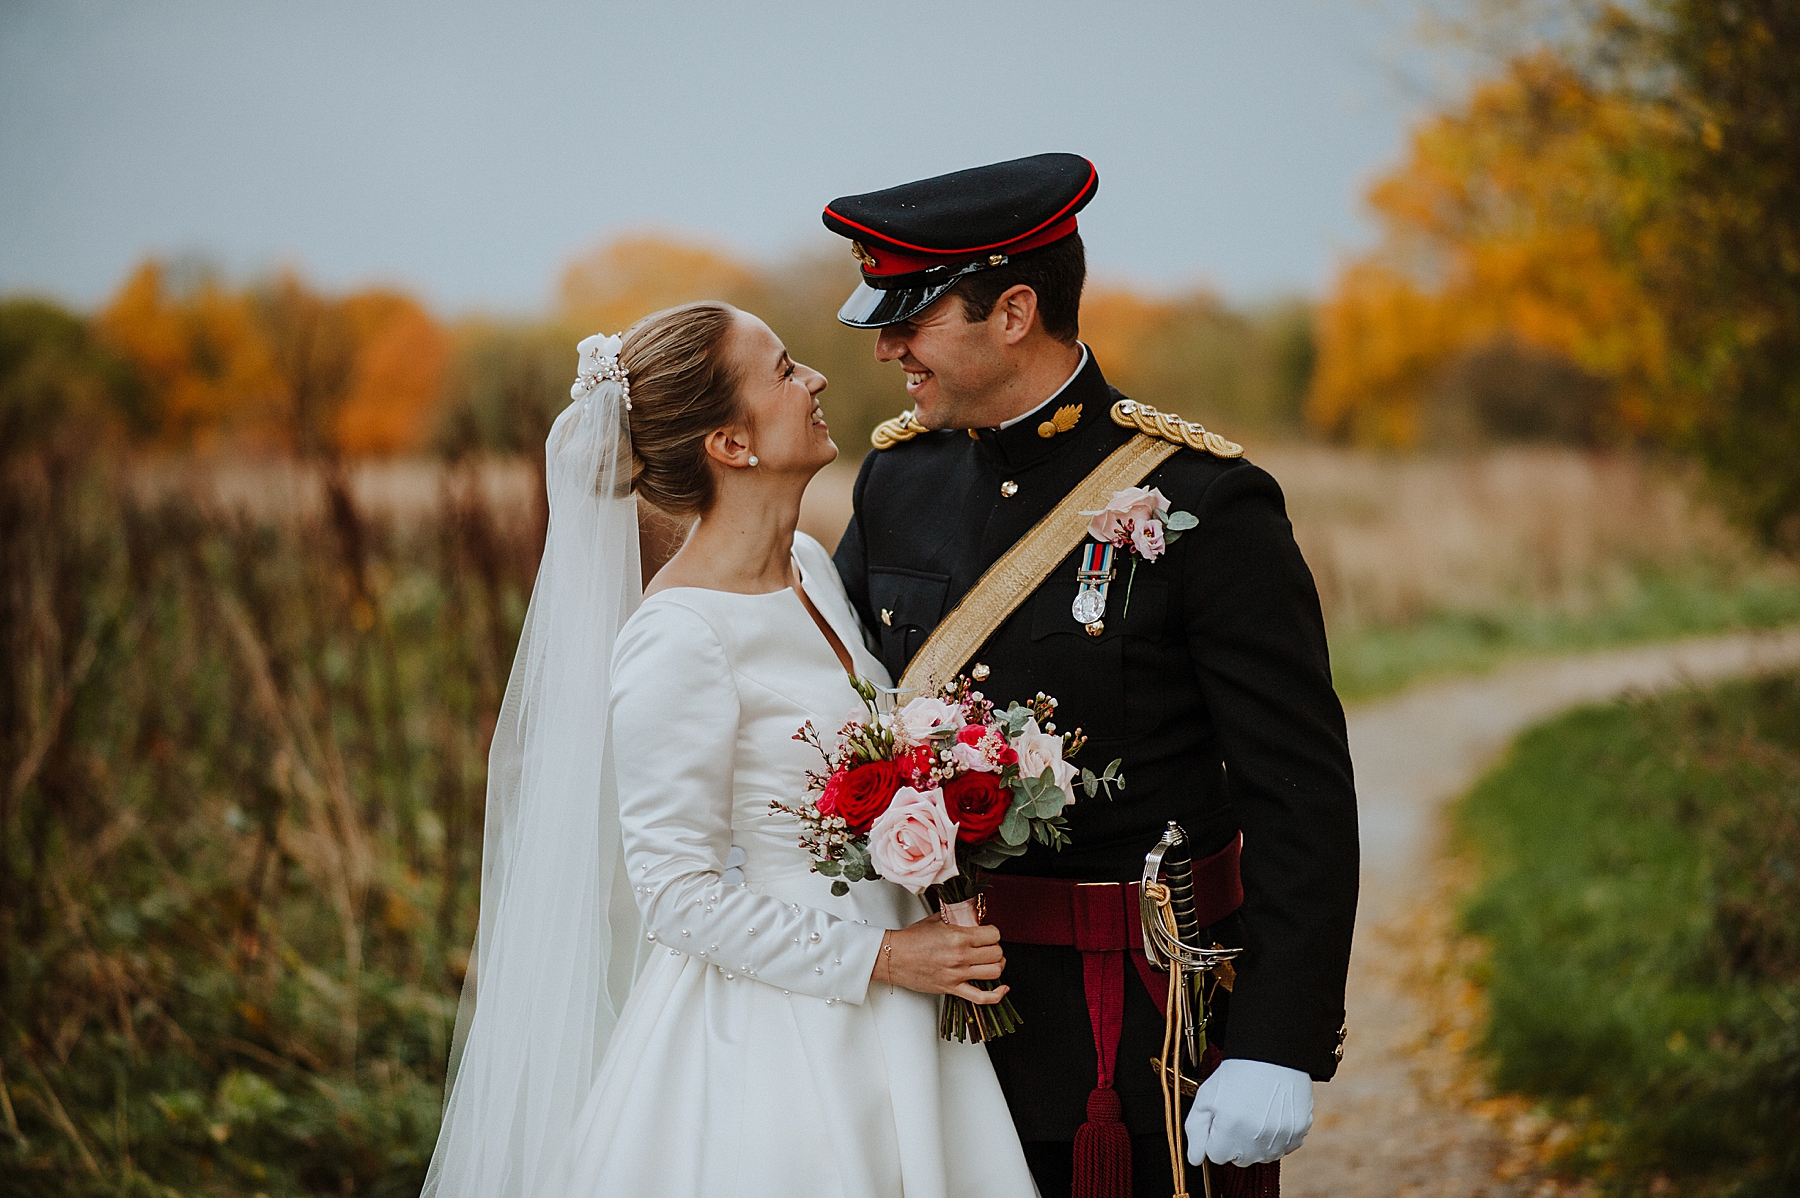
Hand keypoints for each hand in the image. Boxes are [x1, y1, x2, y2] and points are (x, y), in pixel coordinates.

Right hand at [874, 915, 1008, 1003]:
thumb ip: (957, 917)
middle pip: (997, 953)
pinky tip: (1002, 989)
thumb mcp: (936, 920)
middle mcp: (960, 956)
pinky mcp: (952, 989)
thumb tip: (971, 914)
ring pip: (995, 972)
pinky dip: (996, 995)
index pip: (993, 935)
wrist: (893, 957)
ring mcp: (957, 974)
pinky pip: (981, 997)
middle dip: (995, 948)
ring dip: (997, 965)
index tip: (987, 933)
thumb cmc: (911, 939)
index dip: (993, 933)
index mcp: (958, 937)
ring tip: (990, 961)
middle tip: (987, 946)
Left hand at [1185, 1058, 1313, 1165]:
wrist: (1273, 1056)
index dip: (1215, 1136)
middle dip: (1235, 1141)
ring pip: (1261, 1155)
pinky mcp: (1298, 1135)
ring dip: (1256, 1141)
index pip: (1216, 1156)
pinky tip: (1273, 1115)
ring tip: (1257, 1112)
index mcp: (1229, 1131)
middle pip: (1239, 1159)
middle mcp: (1256, 1140)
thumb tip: (1195, 1159)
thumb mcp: (1205, 1096)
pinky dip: (1277, 1137)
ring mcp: (1279, 1140)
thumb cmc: (1237, 1074)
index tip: (1221, 1118)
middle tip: (1239, 1112)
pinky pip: (1283, 1148)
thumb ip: (1195, 1131)